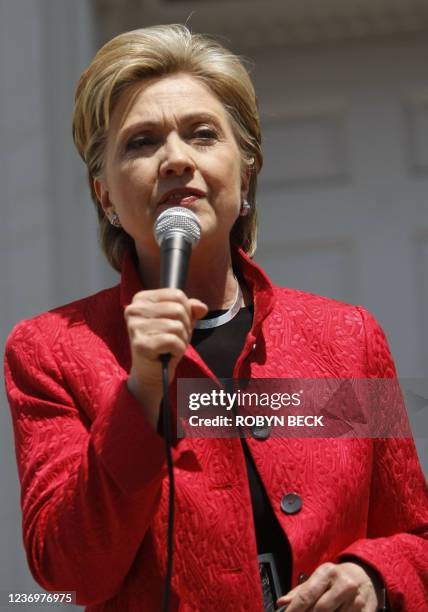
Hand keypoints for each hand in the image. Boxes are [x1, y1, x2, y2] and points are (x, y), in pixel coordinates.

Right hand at [125, 288, 206, 426]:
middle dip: (185, 327)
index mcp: (141, 299)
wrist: (151, 373)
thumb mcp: (180, 321)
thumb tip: (201, 307)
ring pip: (177, 326)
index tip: (176, 324)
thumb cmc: (165, 344)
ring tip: (171, 347)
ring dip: (181, 340)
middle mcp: (134, 309)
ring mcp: (135, 326)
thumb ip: (191, 309)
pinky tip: (168, 354)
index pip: (177, 294)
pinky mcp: (141, 344)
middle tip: (175, 339)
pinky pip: (173, 341)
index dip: (186, 311)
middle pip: (178, 309)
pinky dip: (178, 349)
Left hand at [276, 562, 379, 610]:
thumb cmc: (337, 578)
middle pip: (320, 610)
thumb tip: (282, 603)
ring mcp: (357, 599)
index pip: (307, 595)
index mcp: (327, 572)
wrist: (366, 576)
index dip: (294, 610)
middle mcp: (343, 584)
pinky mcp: (366, 611)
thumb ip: (301, 591)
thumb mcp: (319, 577)